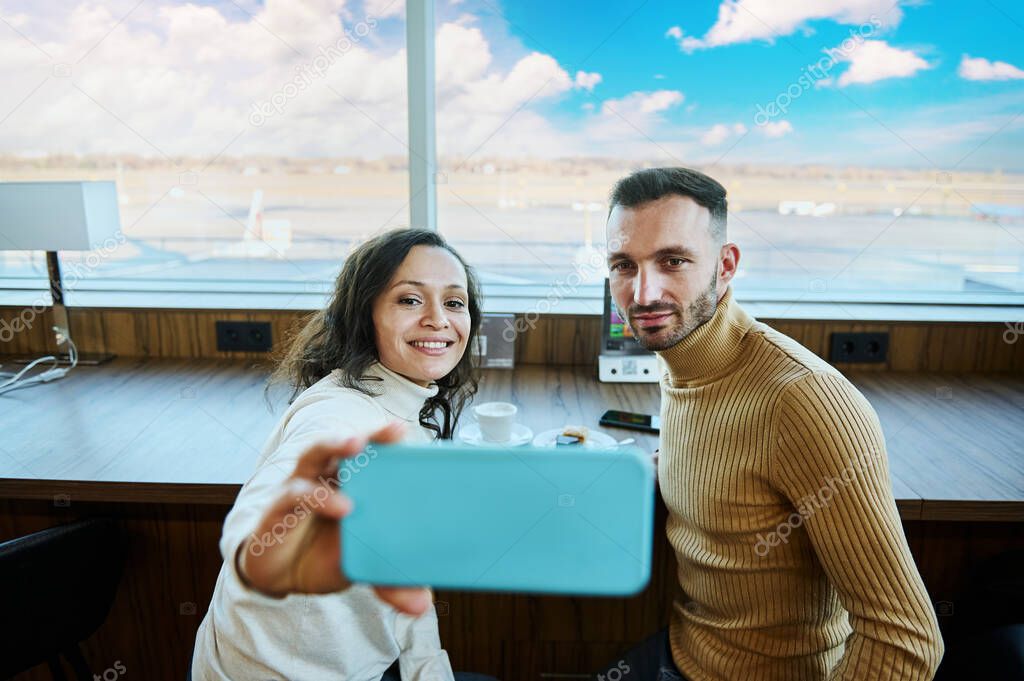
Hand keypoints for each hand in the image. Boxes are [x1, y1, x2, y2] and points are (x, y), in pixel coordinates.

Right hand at [237, 422, 432, 615]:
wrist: (281, 576)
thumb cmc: (326, 555)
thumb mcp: (362, 567)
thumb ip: (390, 581)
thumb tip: (420, 605)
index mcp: (353, 482)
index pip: (372, 452)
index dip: (388, 439)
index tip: (407, 432)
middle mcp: (327, 475)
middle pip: (348, 443)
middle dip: (370, 434)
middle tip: (392, 431)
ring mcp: (302, 485)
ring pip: (316, 452)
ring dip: (335, 444)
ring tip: (356, 445)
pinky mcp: (280, 505)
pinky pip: (298, 493)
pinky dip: (319, 497)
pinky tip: (340, 506)